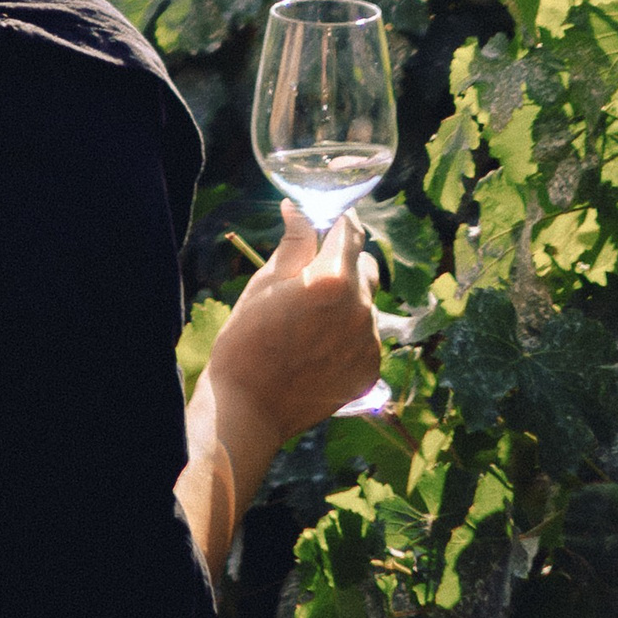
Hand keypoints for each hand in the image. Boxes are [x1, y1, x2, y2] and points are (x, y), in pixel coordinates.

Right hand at [203, 199, 386, 444]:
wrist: (249, 408)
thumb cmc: (246, 339)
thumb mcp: (265, 284)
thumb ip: (293, 244)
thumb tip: (298, 209)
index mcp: (332, 279)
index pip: (350, 232)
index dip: (340, 221)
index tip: (332, 219)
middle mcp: (360, 309)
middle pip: (365, 267)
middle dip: (344, 263)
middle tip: (312, 277)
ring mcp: (369, 342)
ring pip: (366, 304)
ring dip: (347, 302)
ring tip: (310, 323)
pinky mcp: (371, 369)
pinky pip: (366, 338)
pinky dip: (348, 335)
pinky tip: (318, 348)